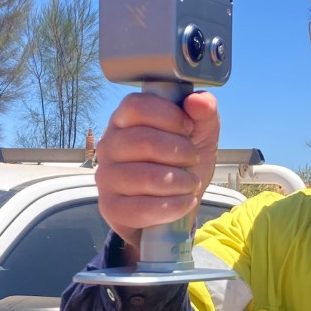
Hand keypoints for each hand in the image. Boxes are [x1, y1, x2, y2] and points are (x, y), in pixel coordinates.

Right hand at [94, 90, 220, 255]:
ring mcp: (106, 177)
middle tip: (193, 160)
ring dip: (180, 181)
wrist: (169, 209)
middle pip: (144, 141)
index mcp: (124, 120)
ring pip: (146, 177)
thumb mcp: (199, 135)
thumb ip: (204, 112)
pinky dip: (174, 206)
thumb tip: (198, 101)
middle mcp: (109, 146)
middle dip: (180, 152)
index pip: (137, 106)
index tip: (188, 128)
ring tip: (191, 183)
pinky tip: (186, 202)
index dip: (169, 116)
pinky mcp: (110, 207)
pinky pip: (143, 208)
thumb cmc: (179, 165)